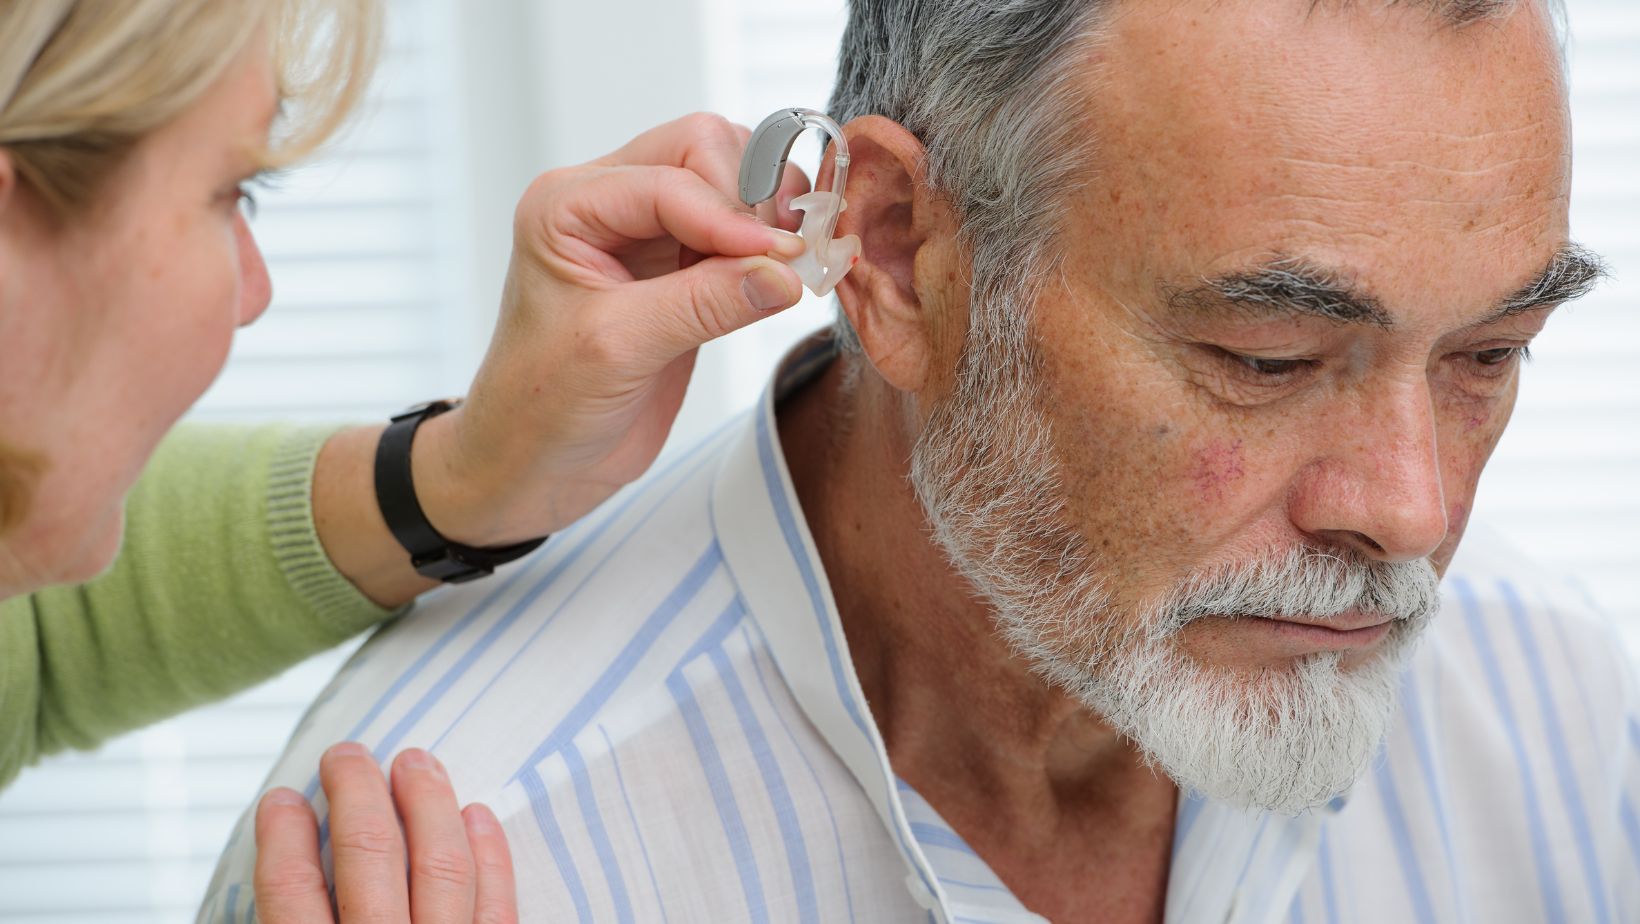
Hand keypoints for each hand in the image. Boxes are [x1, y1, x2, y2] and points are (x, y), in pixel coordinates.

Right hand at [253, 743, 515, 922]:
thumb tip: (290, 871)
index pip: (291, 891)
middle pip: (368, 857)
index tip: (282, 797)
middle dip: (357, 793)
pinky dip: (491, 856)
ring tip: (415, 760)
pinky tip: (477, 815)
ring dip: (428, 803)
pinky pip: (498, 905)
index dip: (283, 837)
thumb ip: (294, 919)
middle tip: (346, 754)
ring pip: (442, 867)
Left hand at [419, 112, 813, 545]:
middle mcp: (605, 204)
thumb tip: (784, 272)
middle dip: (752, 195)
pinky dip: (768, 247)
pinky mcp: (678, 269)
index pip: (671, 177)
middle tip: (788, 254)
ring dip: (766, 215)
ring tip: (788, 267)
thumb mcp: (618, 350)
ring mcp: (644, 234)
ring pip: (727, 180)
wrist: (532, 464)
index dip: (730, 213)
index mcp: (566, 205)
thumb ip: (703, 304)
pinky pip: (736, 232)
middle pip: (703, 150)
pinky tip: (783, 280)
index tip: (780, 256)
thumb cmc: (541, 406)